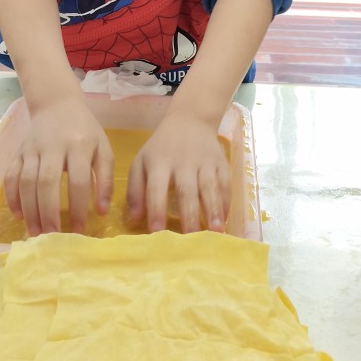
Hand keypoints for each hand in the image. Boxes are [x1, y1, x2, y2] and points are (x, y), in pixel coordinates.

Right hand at [4, 97, 113, 235]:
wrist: (57, 104)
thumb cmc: (84, 131)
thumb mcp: (103, 149)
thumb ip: (106, 179)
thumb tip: (101, 211)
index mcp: (79, 144)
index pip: (78, 180)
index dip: (78, 207)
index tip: (79, 230)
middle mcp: (53, 145)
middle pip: (47, 182)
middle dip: (48, 212)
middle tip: (52, 237)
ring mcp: (32, 148)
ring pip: (26, 181)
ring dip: (29, 209)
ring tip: (35, 233)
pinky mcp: (18, 151)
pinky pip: (11, 176)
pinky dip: (12, 197)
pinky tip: (18, 215)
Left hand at [126, 110, 230, 233]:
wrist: (190, 120)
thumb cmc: (161, 148)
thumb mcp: (141, 162)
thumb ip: (135, 190)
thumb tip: (134, 219)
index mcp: (159, 162)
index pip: (156, 188)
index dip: (156, 209)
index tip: (157, 233)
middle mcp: (182, 161)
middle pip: (186, 190)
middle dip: (189, 215)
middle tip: (191, 240)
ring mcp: (204, 161)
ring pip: (209, 187)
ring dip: (213, 210)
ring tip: (216, 232)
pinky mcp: (221, 161)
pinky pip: (225, 183)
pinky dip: (226, 202)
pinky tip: (225, 219)